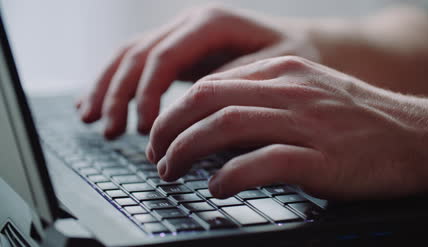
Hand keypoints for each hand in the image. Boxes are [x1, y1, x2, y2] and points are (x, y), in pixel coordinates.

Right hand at [76, 5, 319, 138]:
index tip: (145, 129)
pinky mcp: (182, 52)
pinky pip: (141, 64)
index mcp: (210, 23)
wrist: (307, 45)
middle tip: (109, 130)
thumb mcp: (276, 66)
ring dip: (108, 87)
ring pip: (131, 55)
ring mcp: (183, 36)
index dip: (147, 93)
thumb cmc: (297, 55)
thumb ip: (235, 82)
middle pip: (139, 53)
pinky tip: (101, 102)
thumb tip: (200, 111)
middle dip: (118, 92)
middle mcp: (190, 23)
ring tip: (92, 120)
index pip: (163, 56)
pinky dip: (118, 84)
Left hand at [147, 56, 427, 199]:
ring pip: (227, 127)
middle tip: (156, 156)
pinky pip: (263, 162)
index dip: (177, 110)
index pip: (213, 84)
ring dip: (188, 151)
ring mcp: (307, 122)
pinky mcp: (321, 158)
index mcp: (284, 72)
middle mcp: (291, 90)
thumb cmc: (358, 121)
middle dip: (171, 129)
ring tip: (171, 172)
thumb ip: (264, 102)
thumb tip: (216, 126)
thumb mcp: (308, 96)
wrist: (416, 137)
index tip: (162, 134)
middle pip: (209, 101)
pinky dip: (230, 175)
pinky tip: (216, 188)